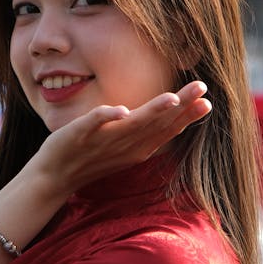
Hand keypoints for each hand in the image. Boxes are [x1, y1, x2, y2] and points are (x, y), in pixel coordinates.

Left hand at [35, 81, 210, 194]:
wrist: (55, 176)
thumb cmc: (93, 158)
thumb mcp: (125, 145)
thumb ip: (146, 130)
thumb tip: (170, 113)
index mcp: (137, 147)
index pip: (166, 129)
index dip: (187, 116)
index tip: (207, 101)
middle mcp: (125, 145)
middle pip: (156, 123)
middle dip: (180, 106)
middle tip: (202, 87)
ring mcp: (103, 141)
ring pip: (131, 125)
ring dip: (152, 111)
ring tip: (171, 97)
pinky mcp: (79, 135)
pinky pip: (93, 124)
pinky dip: (107, 117)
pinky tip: (122, 110)